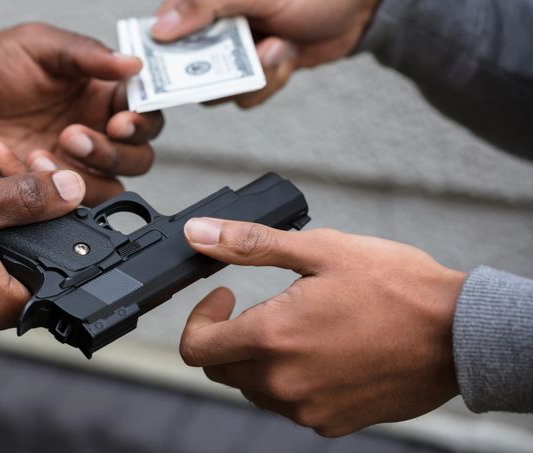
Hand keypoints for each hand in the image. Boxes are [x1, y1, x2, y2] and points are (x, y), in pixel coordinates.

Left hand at [0, 23, 163, 204]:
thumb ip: (86, 54)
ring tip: (33, 155)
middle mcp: (94, 136)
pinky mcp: (36, 192)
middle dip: (108, 154)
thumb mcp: (39, 46)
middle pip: (134, 161)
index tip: (119, 121)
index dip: (140, 124)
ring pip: (99, 190)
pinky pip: (49, 204)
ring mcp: (67, 168)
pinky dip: (22, 183)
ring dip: (71, 178)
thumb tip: (133, 63)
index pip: (145, 117)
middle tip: (71, 137)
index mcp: (102, 98)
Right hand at [152, 0, 391, 107]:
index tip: (174, 69)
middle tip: (256, 53)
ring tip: (281, 47)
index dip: (163, 51)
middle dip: (223, 69)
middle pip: (188, 65)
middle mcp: (214, 17)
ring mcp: (235, 45)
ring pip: (219, 86)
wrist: (363, 8)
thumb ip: (207, 5)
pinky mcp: (255, 66)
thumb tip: (159, 28)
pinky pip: (246, 92)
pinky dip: (271, 80)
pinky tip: (290, 54)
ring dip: (255, 75)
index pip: (163, 24)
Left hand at [179, 217, 465, 436]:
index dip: (200, 318)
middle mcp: (283, 383)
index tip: (222, 297)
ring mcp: (308, 409)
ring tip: (302, 326)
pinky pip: (292, 404)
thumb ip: (248, 244)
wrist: (460, 335)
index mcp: (272, 338)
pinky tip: (324, 351)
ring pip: (255, 388)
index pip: (196, 347)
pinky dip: (294, 379)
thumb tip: (199, 234)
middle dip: (229, 336)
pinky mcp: (332, 422)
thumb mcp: (319, 250)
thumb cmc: (397, 289)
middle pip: (222, 369)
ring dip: (262, 358)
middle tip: (262, 308)